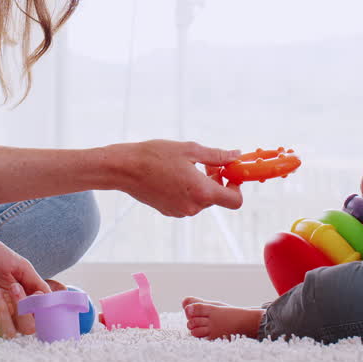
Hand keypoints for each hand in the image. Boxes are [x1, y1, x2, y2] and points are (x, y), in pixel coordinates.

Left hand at [0, 238, 49, 337]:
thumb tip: (49, 297)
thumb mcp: (17, 263)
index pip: (40, 315)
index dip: (42, 310)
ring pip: (10, 332)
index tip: (36, 294)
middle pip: (28, 329)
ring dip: (5, 312)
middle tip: (15, 289)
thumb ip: (34, 279)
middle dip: (25, 311)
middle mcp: (11, 309)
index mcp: (23, 297)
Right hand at [115, 140, 243, 216]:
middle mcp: (193, 207)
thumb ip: (217, 156)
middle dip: (216, 179)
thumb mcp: (190, 150)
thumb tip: (235, 156)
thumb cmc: (155, 156)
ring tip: (186, 165)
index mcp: (202, 192)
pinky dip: (188, 189)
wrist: (125, 169)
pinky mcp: (169, 211)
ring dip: (201, 183)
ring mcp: (180, 211)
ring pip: (201, 199)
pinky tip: (174, 174)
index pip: (234, 200)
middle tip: (206, 161)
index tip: (229, 172)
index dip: (237, 186)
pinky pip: (187, 202)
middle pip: (217, 197)